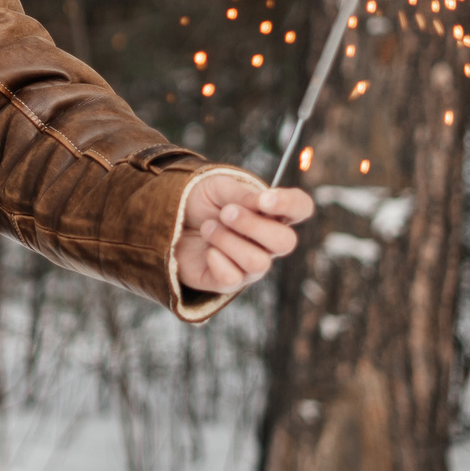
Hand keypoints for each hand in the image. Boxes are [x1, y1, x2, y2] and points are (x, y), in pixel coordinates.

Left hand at [174, 175, 313, 295]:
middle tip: (225, 212)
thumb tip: (264, 202)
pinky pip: (233, 278)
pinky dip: (216, 260)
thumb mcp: (220, 188)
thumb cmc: (200, 201)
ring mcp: (250, 265)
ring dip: (228, 241)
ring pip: (258, 263)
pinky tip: (206, 249)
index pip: (300, 208)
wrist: (169, 219)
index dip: (289, 204)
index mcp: (272, 213)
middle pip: (286, 242)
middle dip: (252, 225)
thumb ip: (244, 195)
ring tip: (207, 228)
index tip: (264, 200)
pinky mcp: (228, 282)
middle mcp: (267, 242)